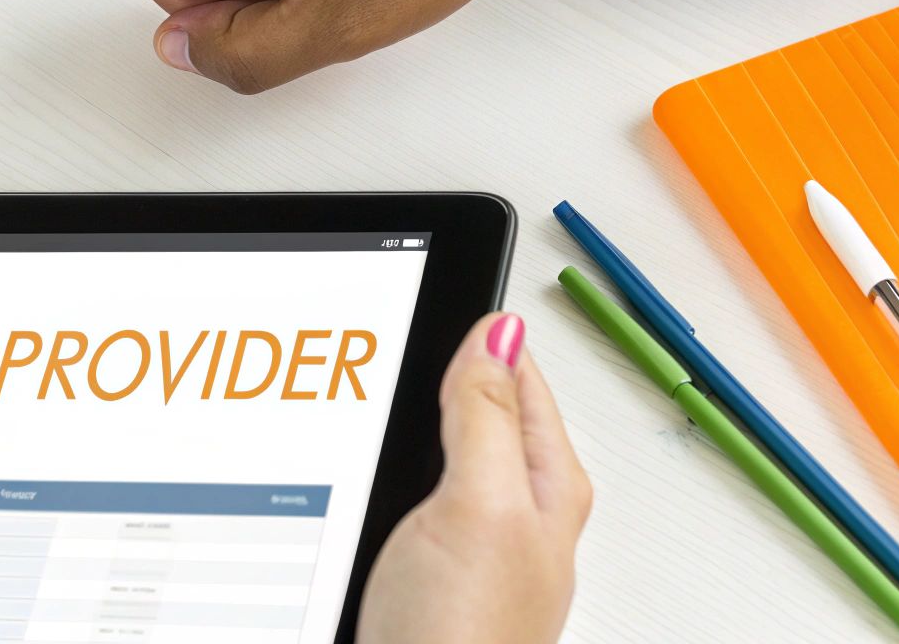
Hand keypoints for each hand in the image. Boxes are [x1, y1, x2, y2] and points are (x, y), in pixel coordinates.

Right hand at [357, 313, 591, 643]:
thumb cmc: (462, 638)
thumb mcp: (479, 503)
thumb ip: (486, 415)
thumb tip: (498, 330)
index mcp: (544, 483)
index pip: (519, 374)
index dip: (479, 330)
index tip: (440, 288)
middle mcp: (512, 512)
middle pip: (479, 410)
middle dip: (441, 369)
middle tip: (407, 325)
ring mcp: (467, 545)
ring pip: (438, 453)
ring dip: (407, 422)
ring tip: (381, 379)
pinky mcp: (423, 573)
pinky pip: (406, 496)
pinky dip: (382, 469)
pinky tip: (354, 468)